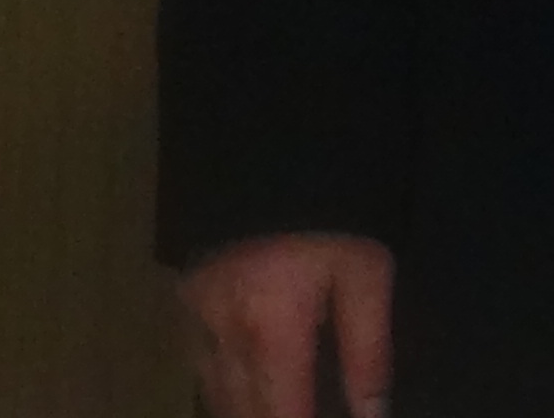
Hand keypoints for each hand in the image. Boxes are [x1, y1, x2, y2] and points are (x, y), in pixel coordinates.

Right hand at [178, 231, 393, 417]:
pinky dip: (233, 393)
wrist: (265, 161)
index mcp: (269, 328)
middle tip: (309, 407)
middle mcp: (223, 334)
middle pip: (248, 415)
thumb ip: (367, 352)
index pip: (285, 415)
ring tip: (289, 403)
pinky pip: (204, 373)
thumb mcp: (365, 276)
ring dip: (254, 412)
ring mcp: (195, 322)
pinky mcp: (183, 309)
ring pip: (221, 399)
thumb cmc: (323, 218)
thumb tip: (371, 415)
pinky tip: (260, 394)